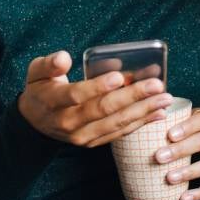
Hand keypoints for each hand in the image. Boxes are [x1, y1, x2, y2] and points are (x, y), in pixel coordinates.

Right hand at [17, 50, 172, 147]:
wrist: (35, 122)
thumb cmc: (41, 88)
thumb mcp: (36, 72)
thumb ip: (49, 64)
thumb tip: (64, 57)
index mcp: (53, 101)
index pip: (77, 95)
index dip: (97, 87)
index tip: (118, 76)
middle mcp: (68, 122)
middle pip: (102, 110)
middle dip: (132, 97)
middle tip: (156, 85)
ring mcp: (82, 136)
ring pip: (115, 124)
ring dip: (143, 111)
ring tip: (165, 99)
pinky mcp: (93, 142)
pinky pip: (119, 133)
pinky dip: (140, 124)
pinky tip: (159, 114)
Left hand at [154, 108, 199, 199]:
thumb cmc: (188, 129)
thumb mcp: (182, 119)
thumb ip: (167, 119)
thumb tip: (140, 120)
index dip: (187, 127)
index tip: (170, 135)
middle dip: (180, 150)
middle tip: (159, 157)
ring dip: (189, 172)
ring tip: (169, 178)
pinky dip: (199, 193)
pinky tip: (183, 198)